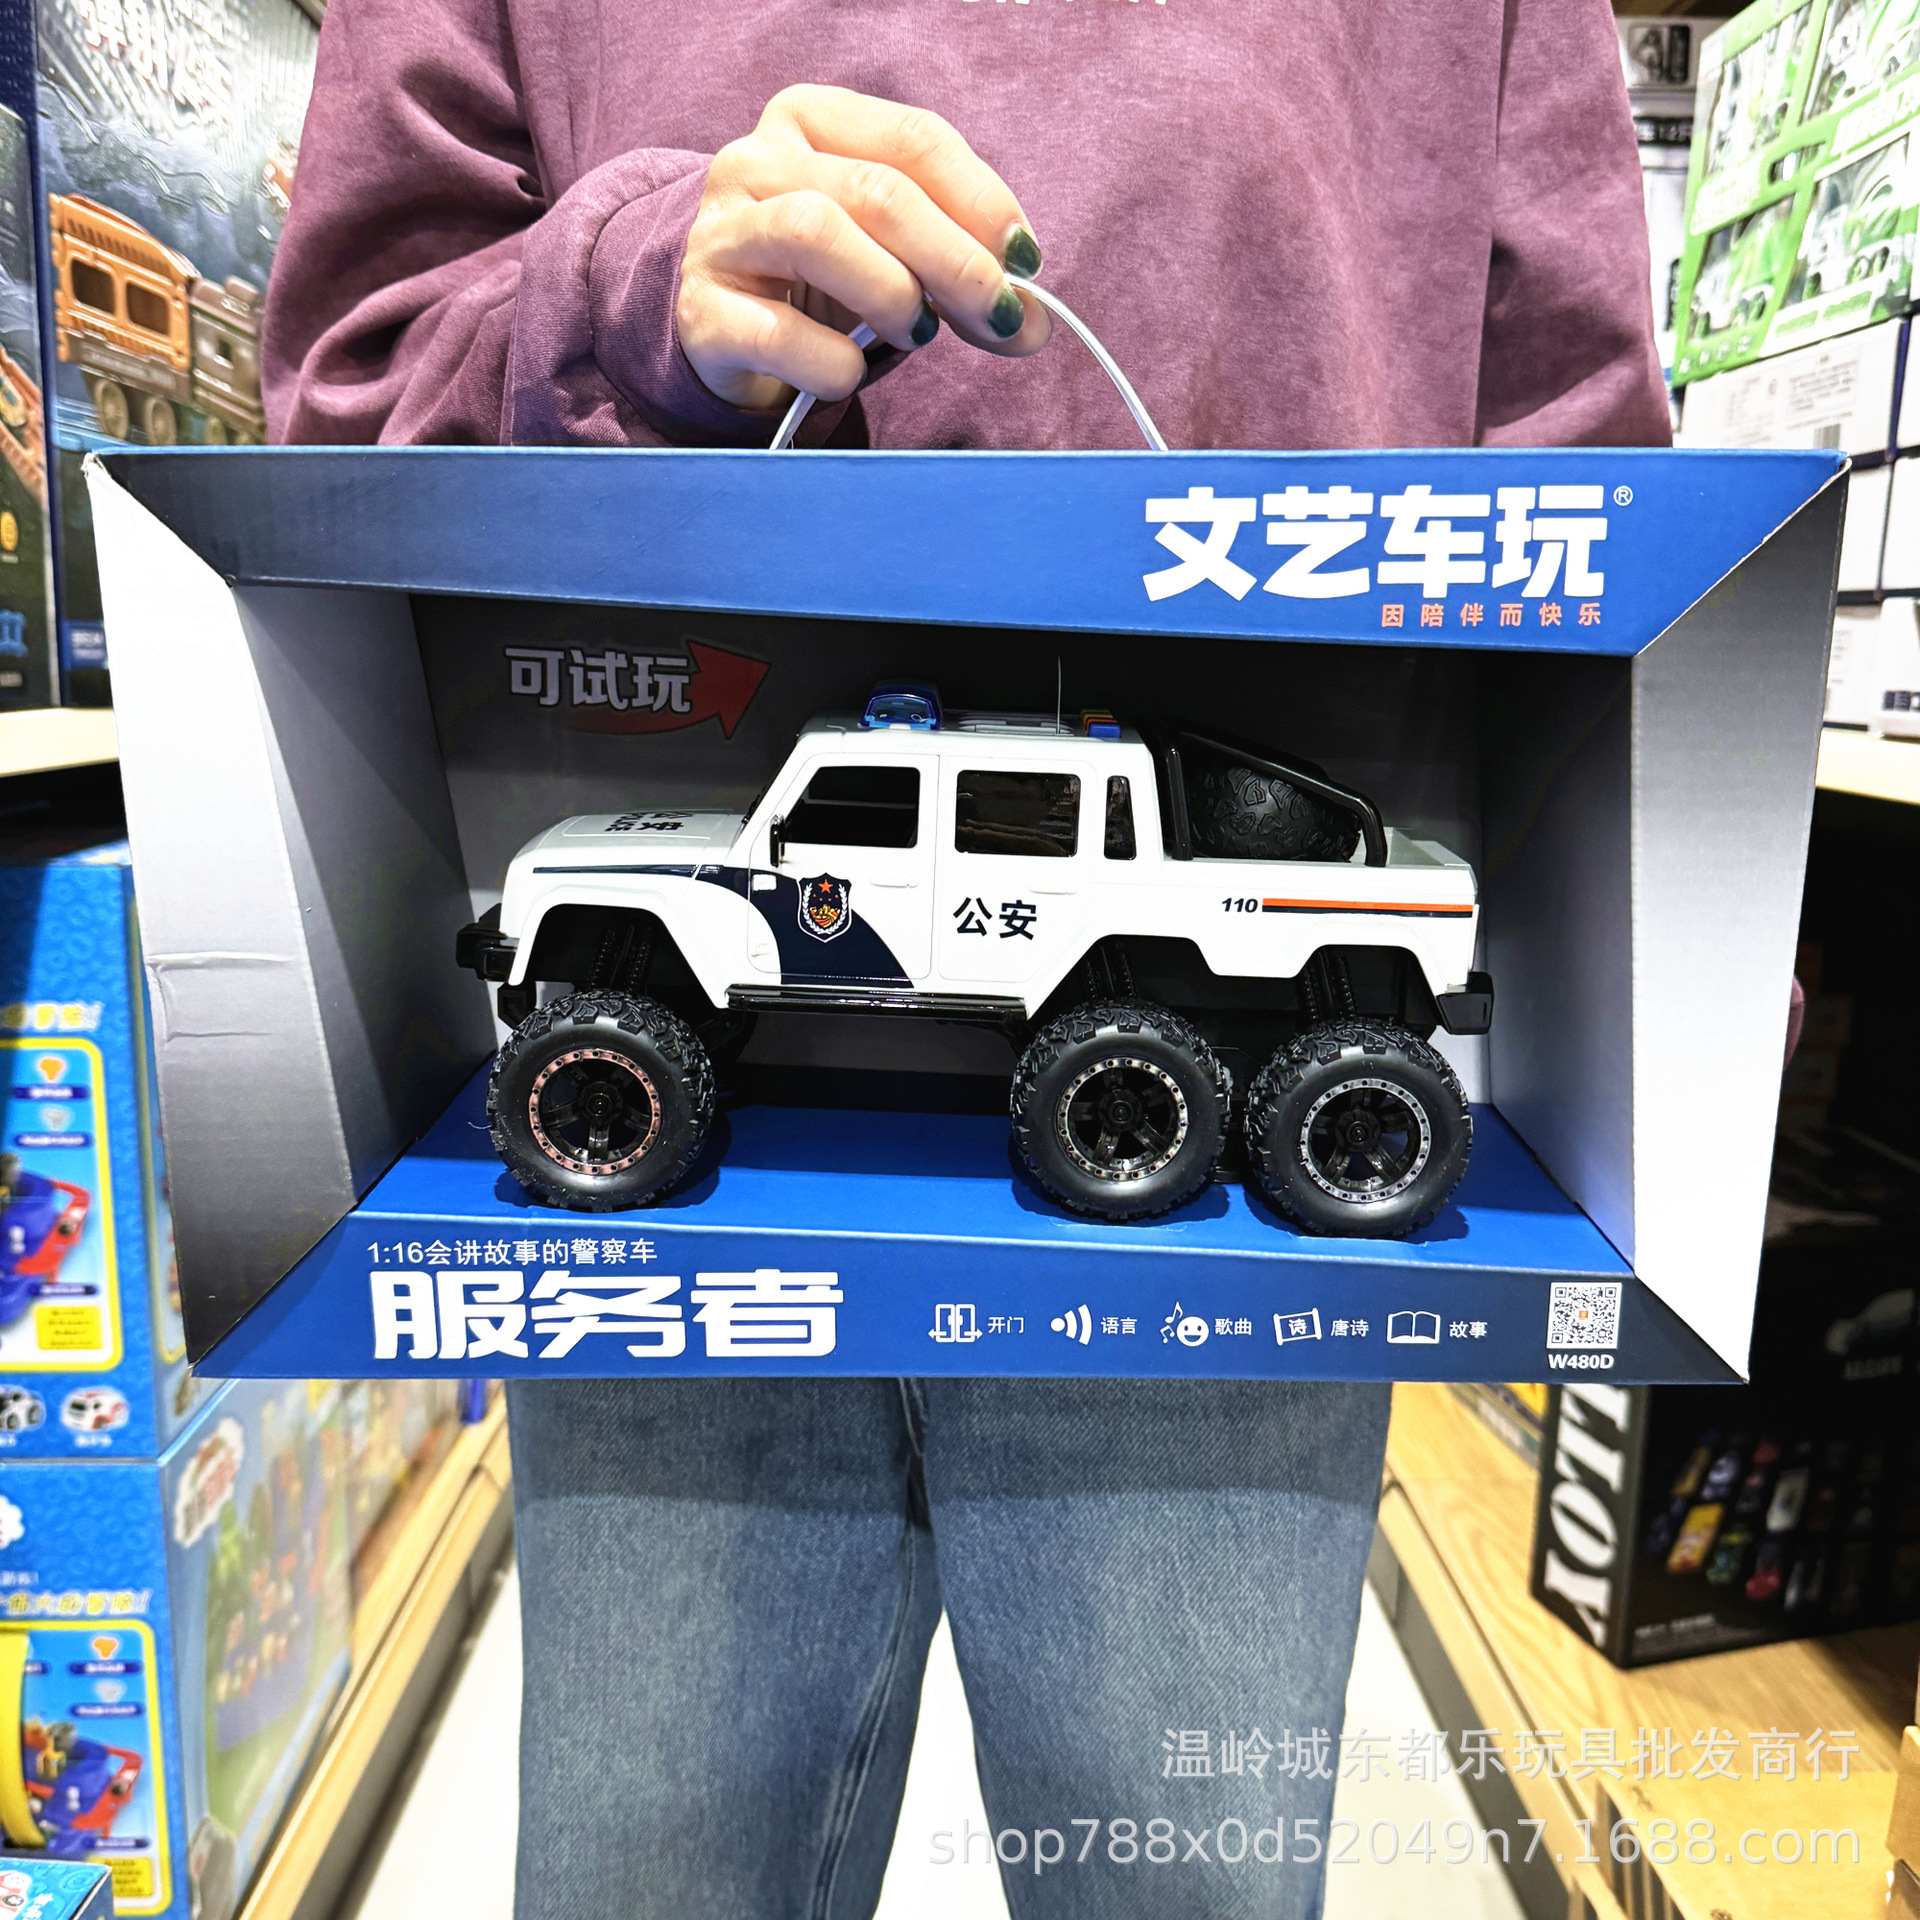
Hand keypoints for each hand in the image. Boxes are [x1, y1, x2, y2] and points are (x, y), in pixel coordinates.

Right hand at [677, 84, 1049, 411]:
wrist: (727, 336)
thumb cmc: (821, 285)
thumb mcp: (894, 255)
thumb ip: (961, 269)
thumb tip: (1031, 319)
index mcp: (811, 120)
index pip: (914, 139)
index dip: (983, 203)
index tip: (1025, 264)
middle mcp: (756, 162)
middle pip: (877, 191)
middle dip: (957, 262)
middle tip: (998, 316)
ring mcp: (722, 234)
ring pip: (818, 234)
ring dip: (892, 294)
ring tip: (915, 334)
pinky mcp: (703, 312)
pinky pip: (779, 333)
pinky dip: (834, 362)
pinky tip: (850, 372)